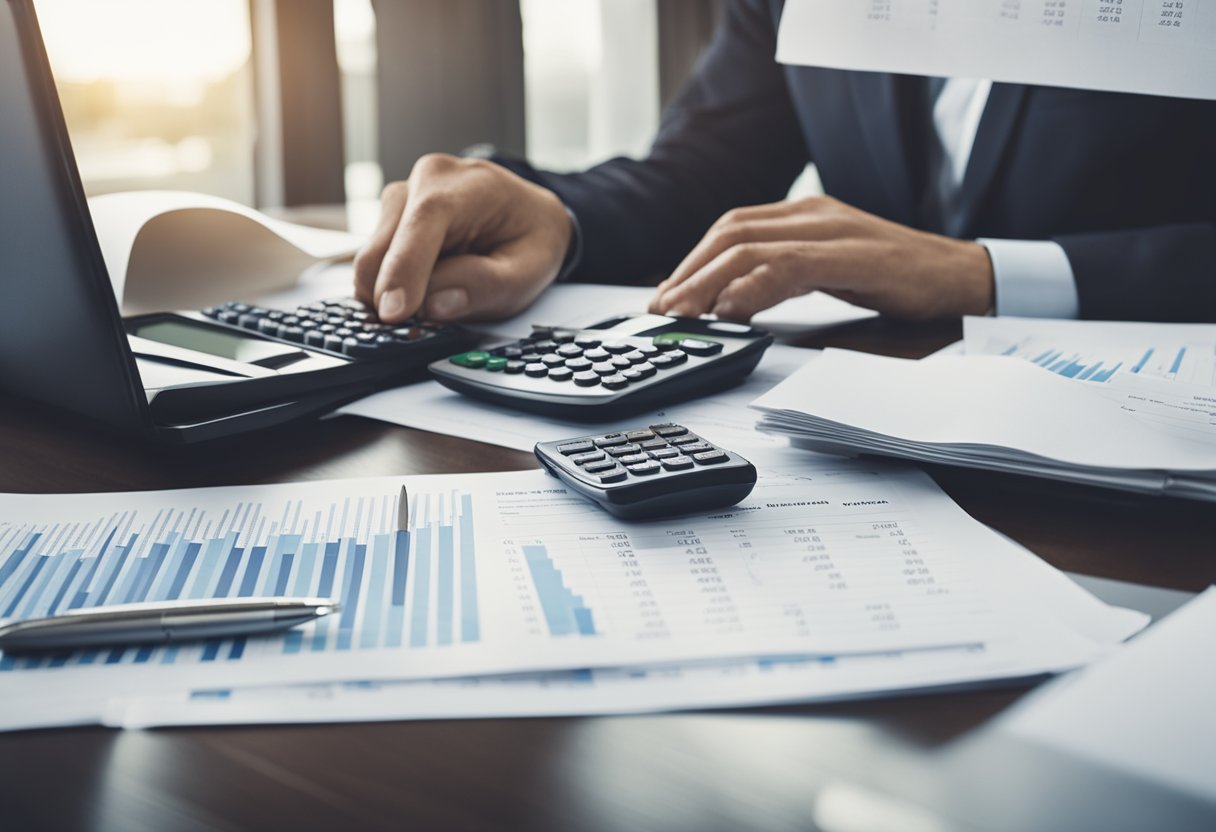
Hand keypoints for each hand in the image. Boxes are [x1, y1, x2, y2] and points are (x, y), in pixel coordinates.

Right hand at [353, 154, 573, 322]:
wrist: (527, 215)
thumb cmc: (529, 238)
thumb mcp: (528, 272)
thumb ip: (486, 287)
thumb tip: (433, 306)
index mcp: (466, 184)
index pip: (426, 219)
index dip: (404, 267)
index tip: (394, 312)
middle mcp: (424, 182)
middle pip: (382, 248)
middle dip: (395, 295)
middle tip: (428, 323)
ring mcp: (401, 200)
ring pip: (371, 262)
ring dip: (397, 292)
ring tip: (445, 291)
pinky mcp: (388, 221)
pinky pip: (374, 266)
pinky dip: (393, 287)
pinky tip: (428, 284)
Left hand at [647, 196, 994, 321]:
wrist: (966, 279)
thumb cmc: (901, 282)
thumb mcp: (830, 276)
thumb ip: (786, 283)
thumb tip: (733, 310)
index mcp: (806, 216)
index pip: (732, 229)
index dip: (692, 262)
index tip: (666, 295)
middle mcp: (814, 213)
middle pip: (730, 233)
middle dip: (687, 273)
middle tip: (660, 309)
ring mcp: (834, 230)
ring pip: (751, 246)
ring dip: (707, 281)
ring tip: (682, 312)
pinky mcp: (855, 255)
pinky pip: (791, 266)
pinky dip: (753, 287)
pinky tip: (732, 309)